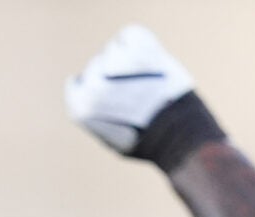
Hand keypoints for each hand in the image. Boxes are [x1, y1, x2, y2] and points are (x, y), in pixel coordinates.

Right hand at [63, 24, 196, 154]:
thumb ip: (96, 114)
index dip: (97, 89)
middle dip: (114, 76)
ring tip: (149, 80)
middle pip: (96, 67)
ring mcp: (113, 61)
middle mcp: (92, 82)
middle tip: (139, 92)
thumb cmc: (148, 141)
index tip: (114, 96)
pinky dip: (140, 44)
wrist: (177, 132)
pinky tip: (152, 60)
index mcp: (81, 106)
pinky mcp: (136, 44)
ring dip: (128, 61)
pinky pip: (130, 36)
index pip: (77, 84)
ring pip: (114, 51)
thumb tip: (94, 96)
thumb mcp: (112, 139)